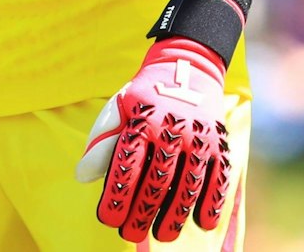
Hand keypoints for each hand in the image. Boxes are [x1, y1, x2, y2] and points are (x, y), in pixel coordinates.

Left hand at [75, 38, 234, 243]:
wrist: (187, 68)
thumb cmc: (144, 97)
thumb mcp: (117, 109)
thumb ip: (100, 142)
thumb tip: (82, 177)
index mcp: (143, 120)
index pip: (127, 165)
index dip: (117, 195)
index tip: (108, 218)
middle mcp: (173, 129)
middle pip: (157, 181)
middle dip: (142, 212)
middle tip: (130, 234)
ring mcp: (200, 138)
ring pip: (189, 185)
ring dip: (175, 215)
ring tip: (162, 234)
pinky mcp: (220, 143)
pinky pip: (219, 178)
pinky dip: (212, 202)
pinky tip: (201, 221)